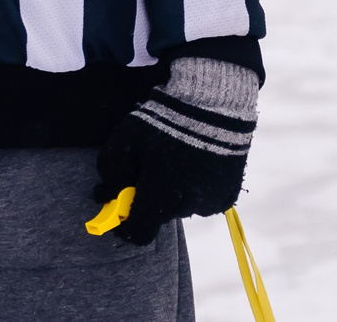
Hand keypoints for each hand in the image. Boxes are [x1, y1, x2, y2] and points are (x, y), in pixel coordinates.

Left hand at [93, 56, 258, 244]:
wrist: (212, 105)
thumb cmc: (163, 120)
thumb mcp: (125, 137)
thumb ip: (110, 169)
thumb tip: (108, 193)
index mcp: (161, 196)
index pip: (139, 232)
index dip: (126, 226)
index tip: (119, 215)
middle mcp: (187, 206)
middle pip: (160, 213)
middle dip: (150, 197)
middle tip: (147, 169)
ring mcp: (211, 202)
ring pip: (182, 205)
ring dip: (173, 191)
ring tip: (174, 160)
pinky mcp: (227, 195)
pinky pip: (203, 199)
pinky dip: (194, 187)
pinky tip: (193, 162)